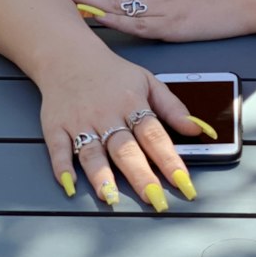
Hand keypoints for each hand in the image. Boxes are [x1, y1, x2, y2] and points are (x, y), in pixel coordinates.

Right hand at [36, 40, 210, 210]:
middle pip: (126, 149)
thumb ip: (173, 108)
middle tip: (155, 200)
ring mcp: (80, 122)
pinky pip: (58, 149)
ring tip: (111, 198)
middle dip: (141, 175)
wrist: (69, 56)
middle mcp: (107, 115)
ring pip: (92, 152)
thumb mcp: (148, 82)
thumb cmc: (112, 74)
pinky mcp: (56, 127)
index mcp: (132, 103)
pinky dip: (62, 167)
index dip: (170, 160)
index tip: (184, 183)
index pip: (155, 135)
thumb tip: (198, 129)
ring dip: (101, 175)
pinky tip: (70, 185)